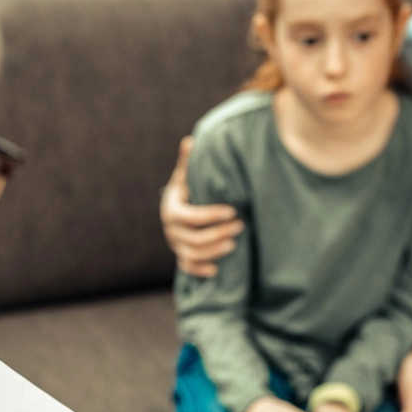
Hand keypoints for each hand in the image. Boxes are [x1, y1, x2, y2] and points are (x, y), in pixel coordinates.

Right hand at [161, 136, 243, 276]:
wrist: (177, 212)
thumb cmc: (187, 191)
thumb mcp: (185, 177)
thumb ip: (188, 163)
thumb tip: (189, 141)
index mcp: (171, 209)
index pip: (190, 217)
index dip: (211, 215)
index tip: (232, 210)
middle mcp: (170, 230)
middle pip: (193, 238)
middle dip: (218, 233)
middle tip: (241, 225)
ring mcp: (175, 245)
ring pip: (193, 254)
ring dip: (214, 251)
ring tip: (235, 244)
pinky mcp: (182, 257)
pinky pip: (188, 268)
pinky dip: (201, 270)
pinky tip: (217, 270)